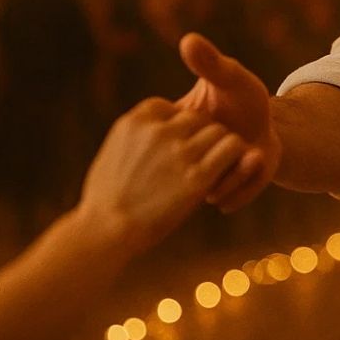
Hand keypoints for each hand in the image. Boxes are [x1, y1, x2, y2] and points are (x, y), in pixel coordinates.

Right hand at [76, 98, 250, 254]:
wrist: (107, 231)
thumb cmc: (106, 198)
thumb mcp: (114, 153)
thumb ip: (139, 135)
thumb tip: (157, 127)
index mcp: (136, 121)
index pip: (171, 109)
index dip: (176, 128)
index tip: (172, 148)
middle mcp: (159, 131)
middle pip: (197, 119)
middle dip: (199, 138)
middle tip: (198, 161)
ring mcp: (179, 152)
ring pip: (218, 131)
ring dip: (218, 148)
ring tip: (211, 168)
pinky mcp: (198, 176)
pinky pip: (232, 149)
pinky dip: (233, 159)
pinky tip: (223, 175)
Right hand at [177, 32, 281, 212]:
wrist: (268, 131)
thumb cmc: (243, 99)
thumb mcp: (229, 79)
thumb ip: (210, 65)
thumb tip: (189, 40)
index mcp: (168, 129)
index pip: (177, 132)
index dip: (205, 124)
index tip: (218, 116)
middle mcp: (175, 159)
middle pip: (195, 163)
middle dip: (223, 147)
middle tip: (236, 133)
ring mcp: (194, 180)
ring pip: (210, 186)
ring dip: (237, 167)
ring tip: (249, 148)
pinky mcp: (216, 194)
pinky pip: (227, 198)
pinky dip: (246, 179)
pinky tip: (253, 160)